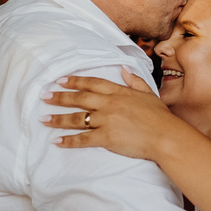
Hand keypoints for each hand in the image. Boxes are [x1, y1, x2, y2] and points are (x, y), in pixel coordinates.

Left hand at [41, 69, 175, 160]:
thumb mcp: (149, 93)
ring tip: (43, 120)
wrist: (166, 136)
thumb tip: (124, 69)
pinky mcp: (107, 137)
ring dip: (58, 119)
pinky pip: (83, 139)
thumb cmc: (160, 117)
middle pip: (79, 98)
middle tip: (44, 96)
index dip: (75, 81)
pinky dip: (69, 141)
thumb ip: (134, 81)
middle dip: (60, 97)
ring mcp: (107, 120)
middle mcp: (109, 104)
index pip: (92, 83)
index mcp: (119, 92)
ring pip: (77, 118)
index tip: (61, 80)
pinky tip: (57, 141)